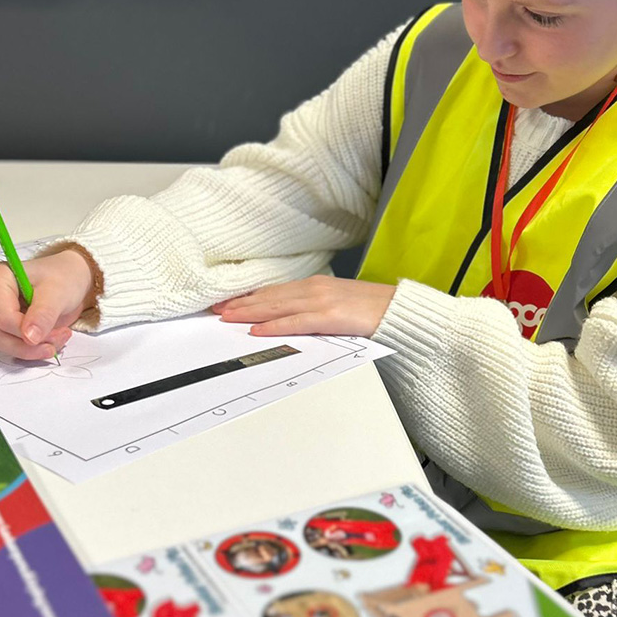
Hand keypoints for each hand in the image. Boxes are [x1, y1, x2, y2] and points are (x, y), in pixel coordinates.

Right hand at [0, 249, 94, 360]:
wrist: (68, 278)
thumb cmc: (61, 276)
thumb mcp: (58, 292)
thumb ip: (44, 314)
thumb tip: (30, 336)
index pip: (3, 317)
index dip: (26, 331)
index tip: (54, 333)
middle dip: (29, 345)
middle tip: (58, 338)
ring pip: (0, 345)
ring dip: (31, 349)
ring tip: (58, 336)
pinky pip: (8, 347)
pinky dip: (31, 349)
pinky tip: (50, 338)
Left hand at [211, 276, 395, 337]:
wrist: (398, 310)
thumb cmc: (373, 309)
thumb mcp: (339, 302)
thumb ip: (315, 307)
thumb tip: (295, 316)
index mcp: (316, 285)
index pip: (275, 290)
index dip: (250, 296)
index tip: (230, 301)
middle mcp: (314, 289)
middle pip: (270, 296)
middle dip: (242, 303)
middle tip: (218, 309)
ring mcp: (321, 302)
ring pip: (276, 306)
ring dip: (249, 313)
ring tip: (228, 317)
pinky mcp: (329, 317)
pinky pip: (295, 323)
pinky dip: (274, 326)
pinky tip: (257, 330)